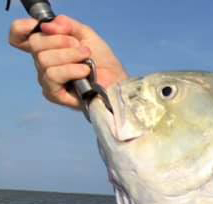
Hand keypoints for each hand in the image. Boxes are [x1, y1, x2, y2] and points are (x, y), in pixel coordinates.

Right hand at [8, 14, 127, 109]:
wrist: (117, 83)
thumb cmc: (103, 62)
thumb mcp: (87, 36)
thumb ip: (68, 26)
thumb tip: (48, 24)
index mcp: (46, 47)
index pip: (18, 36)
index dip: (22, 28)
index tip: (41, 25)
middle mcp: (42, 62)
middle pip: (35, 43)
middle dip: (62, 41)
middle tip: (83, 49)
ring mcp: (46, 79)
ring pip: (45, 59)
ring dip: (70, 56)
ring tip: (87, 59)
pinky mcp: (53, 94)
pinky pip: (53, 75)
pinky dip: (72, 70)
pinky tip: (85, 71)